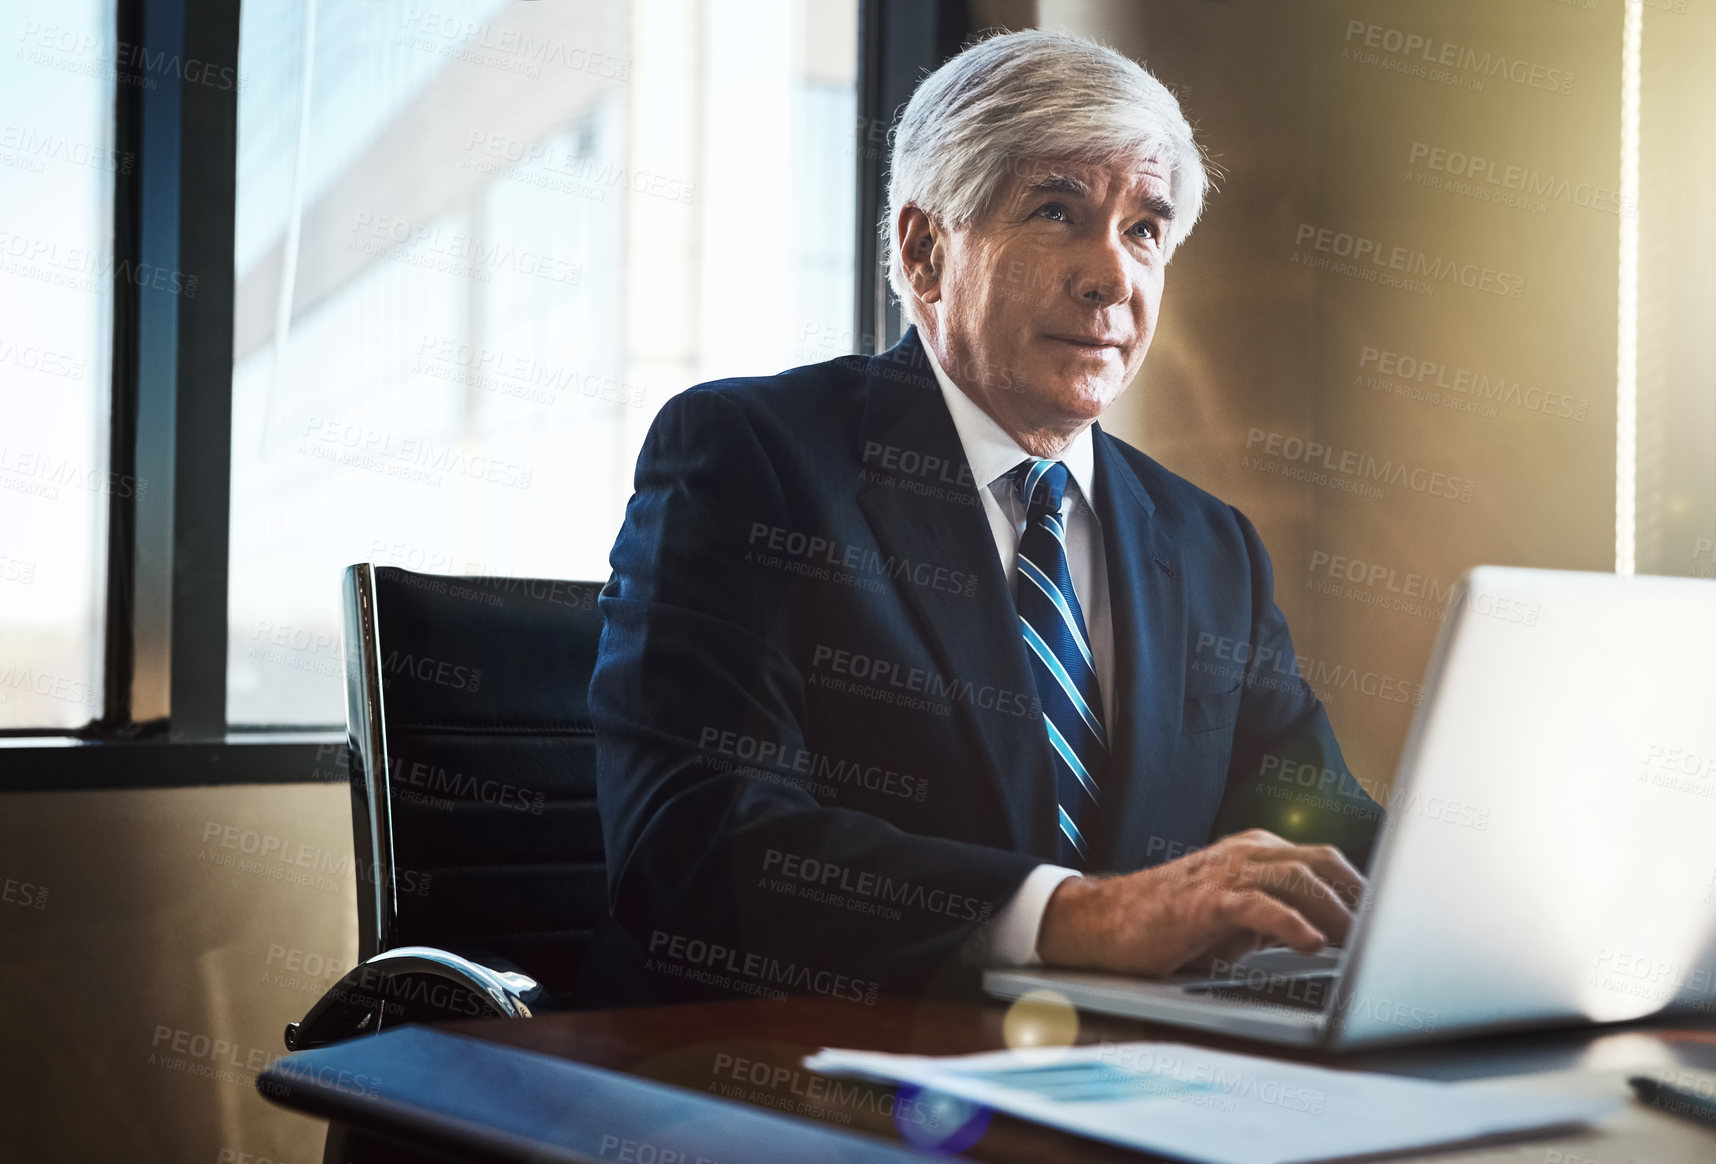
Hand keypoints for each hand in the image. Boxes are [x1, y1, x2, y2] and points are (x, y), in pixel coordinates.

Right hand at [1034, 828, 1365, 975]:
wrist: (1104, 922)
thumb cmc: (1171, 923)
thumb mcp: (1235, 918)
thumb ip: (1279, 916)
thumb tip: (1332, 935)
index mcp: (1255, 853)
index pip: (1323, 861)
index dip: (1360, 888)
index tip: (1392, 918)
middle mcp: (1244, 854)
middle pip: (1319, 862)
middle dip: (1358, 896)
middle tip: (1385, 931)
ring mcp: (1224, 873)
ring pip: (1296, 879)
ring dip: (1334, 911)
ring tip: (1359, 942)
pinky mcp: (1204, 901)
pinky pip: (1256, 904)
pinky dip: (1290, 922)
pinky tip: (1313, 943)